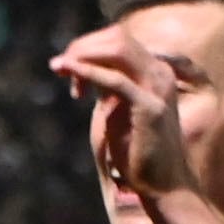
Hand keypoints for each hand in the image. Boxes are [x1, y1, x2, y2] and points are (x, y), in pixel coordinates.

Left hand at [51, 25, 200, 207]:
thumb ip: (106, 87)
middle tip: (60, 69)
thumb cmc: (137, 153)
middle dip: (82, 46)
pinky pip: (113, 79)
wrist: (163, 186)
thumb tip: (84, 68)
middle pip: (116, 37)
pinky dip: (86, 71)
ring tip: (61, 71)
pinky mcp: (149, 106)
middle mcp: (159, 73)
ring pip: (116, 48)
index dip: (88, 47)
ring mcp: (157, 87)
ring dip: (83, 55)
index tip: (68, 70)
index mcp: (155, 71)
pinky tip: (67, 71)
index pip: (118, 39)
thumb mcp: (117, 110)